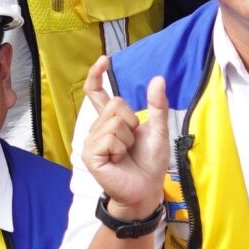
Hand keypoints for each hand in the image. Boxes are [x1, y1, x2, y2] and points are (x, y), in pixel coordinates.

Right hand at [78, 61, 170, 221]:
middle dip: (131, 122)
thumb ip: (156, 105)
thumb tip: (157, 79)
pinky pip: (109, 138)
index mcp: (110, 120)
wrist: (146, 188)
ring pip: (114, 122)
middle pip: (115, 105)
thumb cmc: (150, 162)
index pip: (97, 93)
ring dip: (127, 139)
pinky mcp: (90, 154)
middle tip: (132, 143)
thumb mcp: (158, 130)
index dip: (97, 76)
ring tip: (126, 154)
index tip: (103, 60)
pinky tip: (118, 160)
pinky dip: (120, 149)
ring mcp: (91, 141)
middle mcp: (97, 128)